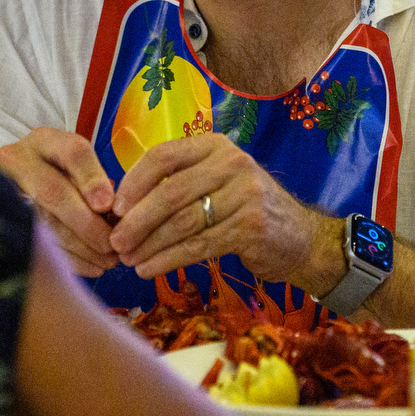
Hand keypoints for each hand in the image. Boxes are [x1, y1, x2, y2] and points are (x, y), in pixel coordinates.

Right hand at [0, 128, 118, 276]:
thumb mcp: (75, 164)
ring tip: (108, 260)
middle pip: (53, 191)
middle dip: (86, 223)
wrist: (17, 179)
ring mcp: (4, 191)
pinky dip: (68, 258)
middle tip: (111, 244)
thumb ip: (93, 180)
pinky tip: (92, 267)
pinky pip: (37, 244)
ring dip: (81, 246)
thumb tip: (111, 211)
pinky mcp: (3, 219)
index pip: (72, 152)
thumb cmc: (57, 171)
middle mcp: (19, 162)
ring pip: (44, 222)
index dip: (92, 179)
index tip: (108, 206)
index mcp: (45, 141)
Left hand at [108, 133, 339, 288]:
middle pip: (171, 192)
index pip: (164, 156)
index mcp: (215, 145)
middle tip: (114, 240)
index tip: (115, 207)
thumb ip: (179, 183)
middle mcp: (232, 163)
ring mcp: (244, 194)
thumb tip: (123, 204)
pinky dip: (168, 259)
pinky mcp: (250, 227)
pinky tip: (150, 269)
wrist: (300, 237)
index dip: (133, 182)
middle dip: (137, 220)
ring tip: (128, 259)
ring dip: (149, 244)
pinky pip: (198, 245)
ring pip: (182, 222)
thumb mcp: (216, 181)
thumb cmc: (244, 209)